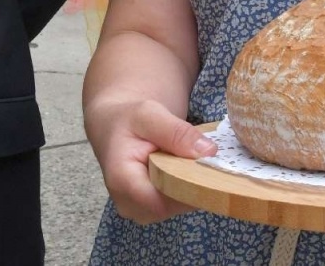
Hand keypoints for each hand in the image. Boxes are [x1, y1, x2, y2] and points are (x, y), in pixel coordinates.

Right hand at [86, 98, 217, 224]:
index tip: (207, 167)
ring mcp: (138, 210)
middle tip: (204, 159)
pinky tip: (187, 169)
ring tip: (193, 161)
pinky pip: (175, 205)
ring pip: (176, 208)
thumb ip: (177, 132)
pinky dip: (187, 188)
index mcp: (121, 181)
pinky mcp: (149, 210)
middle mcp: (127, 203)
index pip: (161, 202)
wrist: (115, 127)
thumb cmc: (128, 120)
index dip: (188, 189)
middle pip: (172, 207)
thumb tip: (209, 152)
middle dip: (193, 185)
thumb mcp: (150, 114)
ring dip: (192, 186)